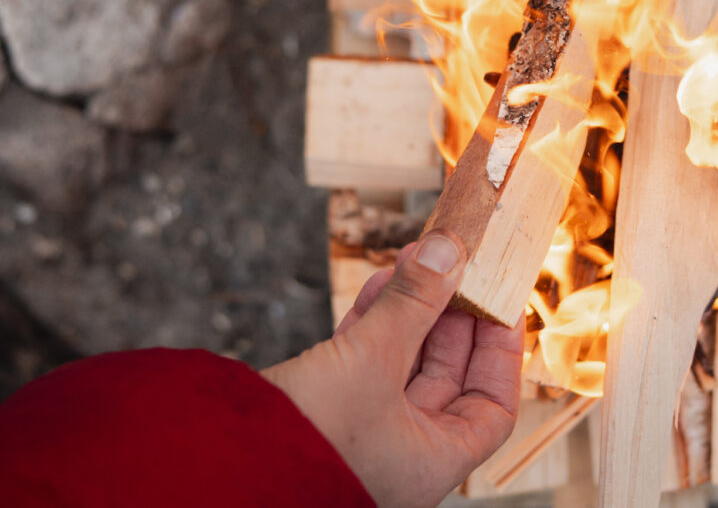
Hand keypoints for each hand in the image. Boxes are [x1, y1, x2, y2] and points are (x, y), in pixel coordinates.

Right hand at [262, 230, 522, 506]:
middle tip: (454, 264)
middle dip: (450, 315)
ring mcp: (364, 434)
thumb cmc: (304, 437)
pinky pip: (365, 364)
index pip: (492, 406)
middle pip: (447, 376)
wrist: (215, 467)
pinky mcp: (327, 414)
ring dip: (410, 311)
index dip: (501, 354)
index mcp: (432, 460)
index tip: (501, 303)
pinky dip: (374, 325)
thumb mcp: (370, 360)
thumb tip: (449, 251)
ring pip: (403, 364)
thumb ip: (414, 303)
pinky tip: (378, 285)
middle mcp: (404, 452)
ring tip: (412, 261)